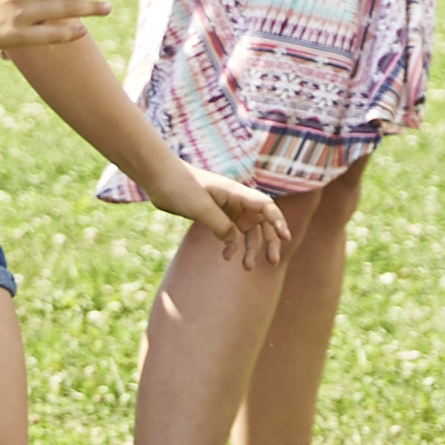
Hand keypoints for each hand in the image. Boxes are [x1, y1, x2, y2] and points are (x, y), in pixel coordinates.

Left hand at [171, 167, 296, 265]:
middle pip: (262, 221)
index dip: (278, 221)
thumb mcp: (200, 207)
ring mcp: (227, 208)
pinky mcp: (216, 215)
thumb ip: (220, 224)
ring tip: (247, 267)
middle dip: (269, 241)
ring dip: (251, 248)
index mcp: (236, 193)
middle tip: (272, 261)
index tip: (286, 238)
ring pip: (248, 230)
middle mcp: (236, 200)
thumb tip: (234, 240)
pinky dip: (232, 245)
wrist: (159, 177)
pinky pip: (231, 233)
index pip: (265, 206)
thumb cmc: (180, 186)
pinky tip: (227, 256)